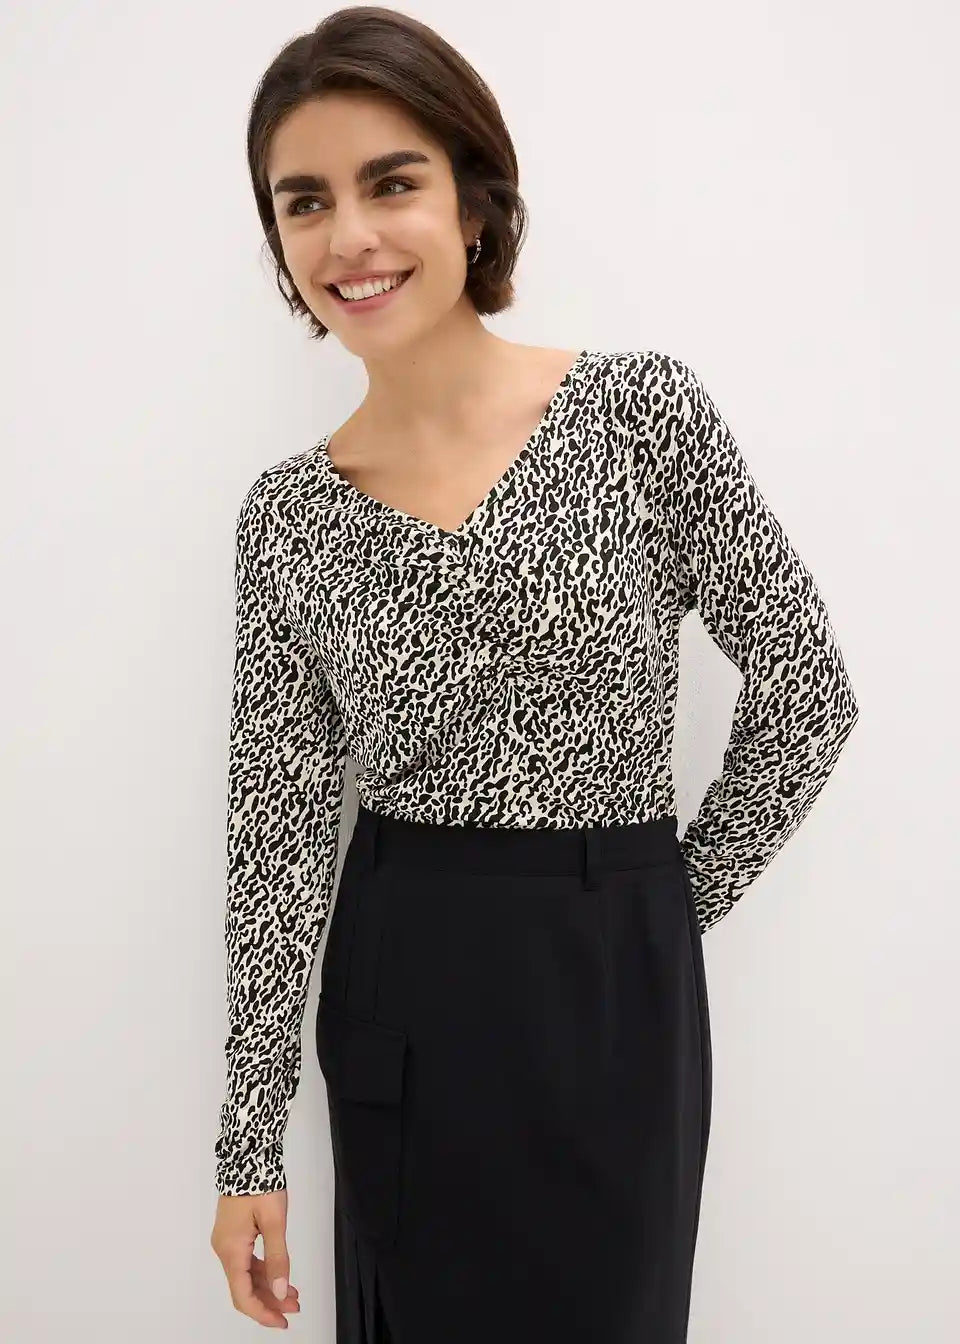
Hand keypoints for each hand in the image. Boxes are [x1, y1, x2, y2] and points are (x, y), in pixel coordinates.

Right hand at [211, 1186, 301, 1328]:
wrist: (247, 1155)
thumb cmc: (260, 1184)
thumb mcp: (275, 1221)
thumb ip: (278, 1258)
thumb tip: (282, 1291)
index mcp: (231, 1250)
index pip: (242, 1295)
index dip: (262, 1312)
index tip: (282, 1321)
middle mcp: (224, 1249)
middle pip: (244, 1288)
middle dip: (269, 1301)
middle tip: (295, 1308)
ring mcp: (227, 1242)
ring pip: (246, 1275)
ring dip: (268, 1287)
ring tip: (293, 1295)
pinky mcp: (233, 1233)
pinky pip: (247, 1261)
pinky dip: (263, 1272)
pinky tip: (280, 1276)